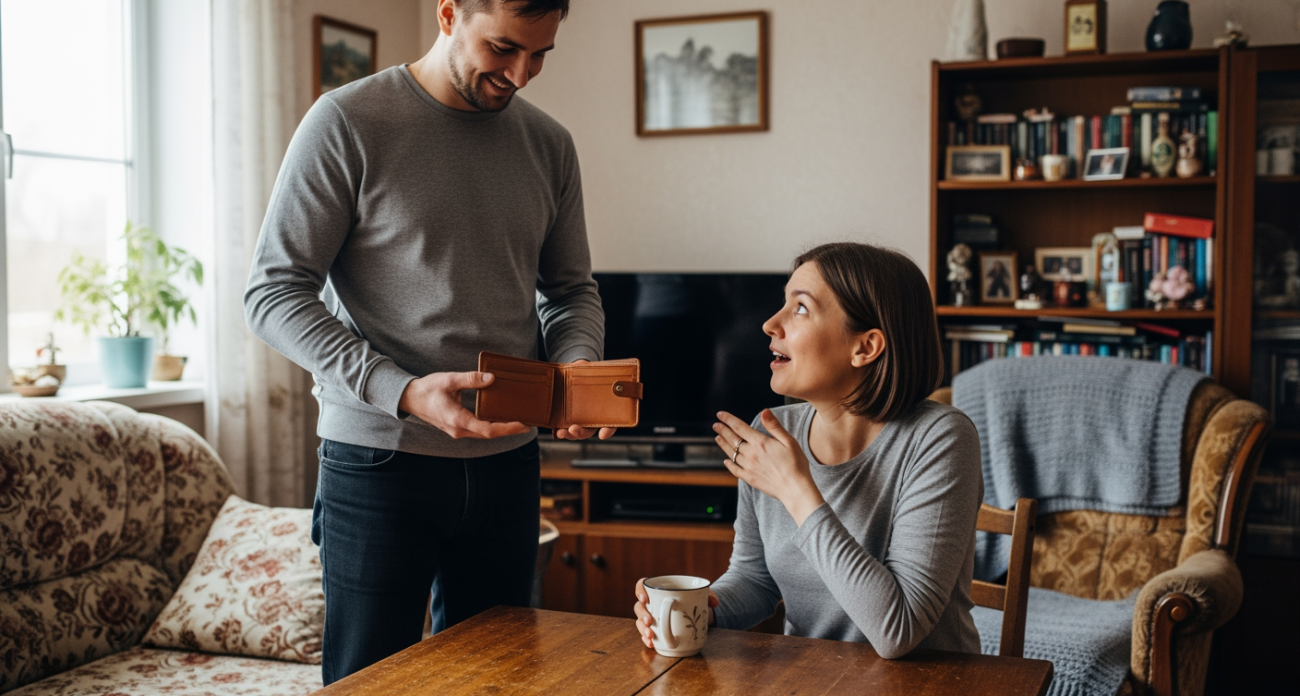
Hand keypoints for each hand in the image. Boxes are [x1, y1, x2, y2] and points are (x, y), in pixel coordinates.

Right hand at [398, 371, 529, 438]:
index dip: (507, 428)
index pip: (488, 430)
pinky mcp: (457, 428)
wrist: (410, 398)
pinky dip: (491, 427)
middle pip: (489, 435)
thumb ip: (471, 379)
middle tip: (528, 424)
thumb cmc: (428, 389)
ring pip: (484, 434)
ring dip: (501, 430)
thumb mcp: (450, 380)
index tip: (523, 424)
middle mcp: (459, 430)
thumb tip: (491, 378)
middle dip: (509, 430)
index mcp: (458, 420)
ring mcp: (457, 431)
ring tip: (518, 422)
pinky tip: (499, 419)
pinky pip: (478, 430)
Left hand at [554, 360, 616, 440]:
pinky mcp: (567, 417)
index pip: (610, 423)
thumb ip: (592, 371)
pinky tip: (555, 430)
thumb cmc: (587, 372)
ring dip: (569, 434)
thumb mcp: (591, 370)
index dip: (608, 430)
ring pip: (576, 431)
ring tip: (560, 433)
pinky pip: (564, 427)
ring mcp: (579, 418)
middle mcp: (593, 417)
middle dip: (581, 433)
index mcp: (604, 408)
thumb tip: (592, 370)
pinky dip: (559, 430)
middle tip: (573, 429)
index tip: (602, 434)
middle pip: (590, 431)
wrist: (575, 371)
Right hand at [633, 578, 717, 648]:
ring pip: (640, 622)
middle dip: (642, 615)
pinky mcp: (655, 631)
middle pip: (639, 606)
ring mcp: (651, 618)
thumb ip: (710, 595)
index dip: (639, 590)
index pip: (642, 585)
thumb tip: (714, 602)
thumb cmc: (695, 600)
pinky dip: (647, 640)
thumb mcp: (703, 594)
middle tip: (650, 621)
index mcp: (659, 589)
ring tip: (651, 636)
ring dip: (642, 629)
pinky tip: (651, 644)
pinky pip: (646, 635)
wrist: (699, 615)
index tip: (645, 598)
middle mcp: (652, 603)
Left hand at [714, 410, 824, 525]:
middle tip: (715, 425)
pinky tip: (726, 461)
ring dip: (724, 444)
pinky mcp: (749, 478)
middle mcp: (751, 454)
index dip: (728, 419)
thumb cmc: (796, 464)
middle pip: (732, 439)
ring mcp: (748, 467)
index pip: (739, 427)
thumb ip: (774, 426)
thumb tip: (764, 411)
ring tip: (717, 438)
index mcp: (760, 442)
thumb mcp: (789, 441)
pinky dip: (729, 464)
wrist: (795, 489)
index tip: (720, 415)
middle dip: (722, 430)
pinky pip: (735, 470)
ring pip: (732, 453)